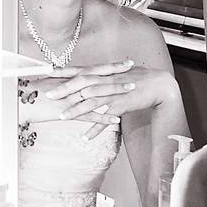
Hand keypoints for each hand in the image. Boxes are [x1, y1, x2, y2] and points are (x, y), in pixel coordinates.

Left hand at [44, 59, 176, 138]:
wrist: (159, 84)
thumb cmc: (140, 78)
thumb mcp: (119, 73)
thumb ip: (104, 74)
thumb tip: (92, 75)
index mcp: (105, 72)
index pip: (80, 70)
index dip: (64, 72)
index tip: (48, 73)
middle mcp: (107, 81)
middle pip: (82, 84)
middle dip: (64, 90)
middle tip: (49, 96)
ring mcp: (114, 93)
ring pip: (92, 102)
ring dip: (76, 110)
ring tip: (63, 117)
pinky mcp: (122, 105)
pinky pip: (106, 118)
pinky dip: (96, 128)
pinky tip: (86, 136)